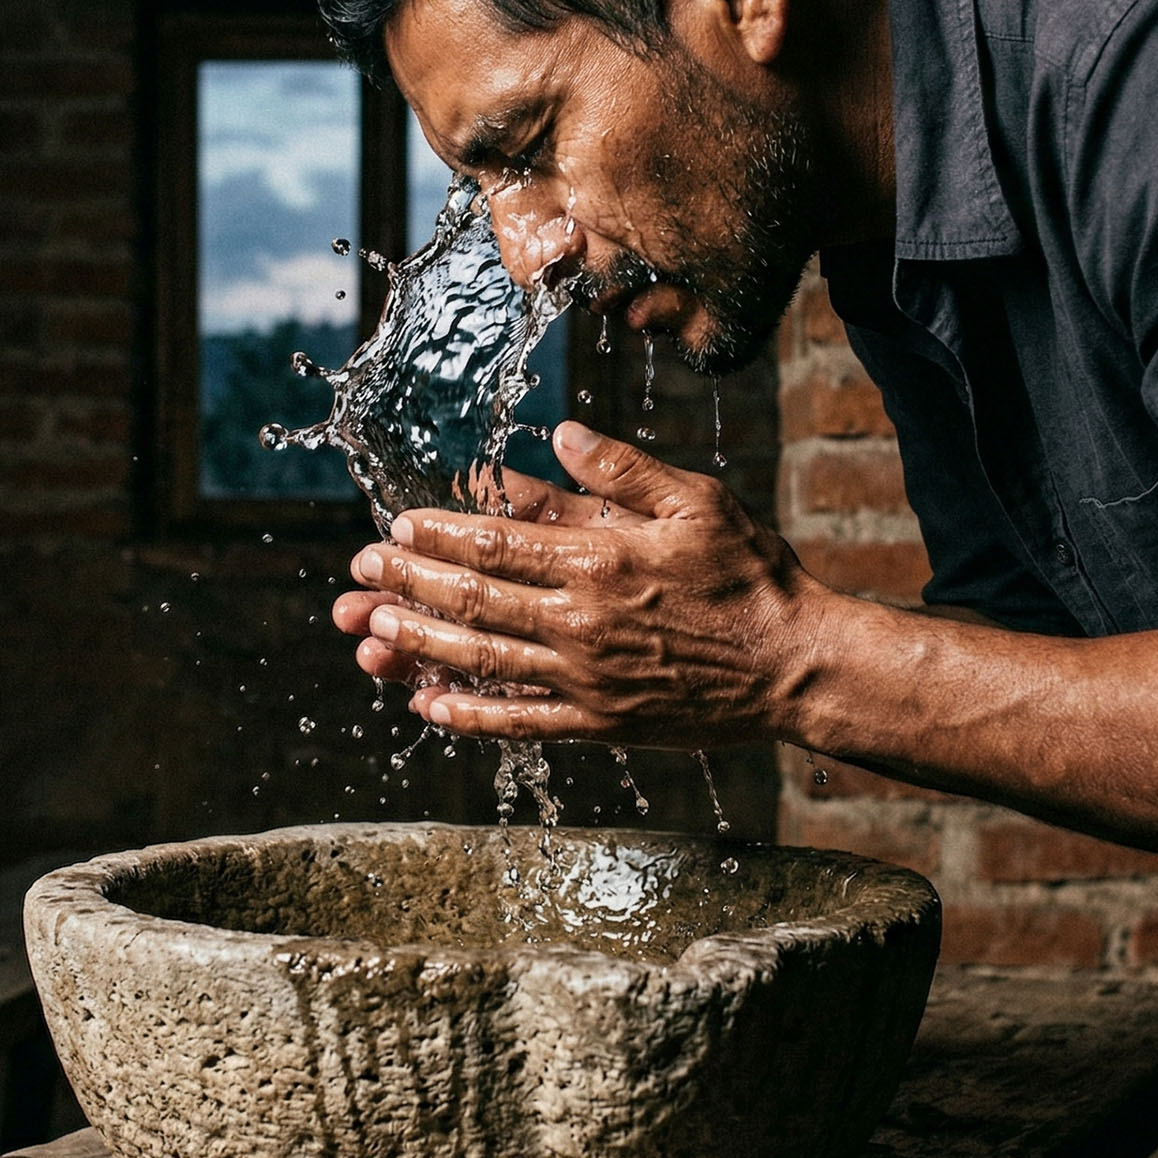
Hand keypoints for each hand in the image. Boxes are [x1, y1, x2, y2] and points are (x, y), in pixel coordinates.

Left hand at [330, 421, 834, 744]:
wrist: (796, 667)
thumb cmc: (751, 576)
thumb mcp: (697, 501)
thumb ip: (622, 469)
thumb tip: (557, 434)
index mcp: (601, 560)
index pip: (496, 544)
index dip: (437, 534)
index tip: (397, 524)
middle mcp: (582, 622)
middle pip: (473, 600)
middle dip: (408, 583)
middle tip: (362, 569)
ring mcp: (586, 679)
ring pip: (481, 660)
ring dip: (420, 644)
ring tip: (372, 630)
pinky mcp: (599, 724)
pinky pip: (519, 722)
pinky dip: (469, 714)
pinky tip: (428, 706)